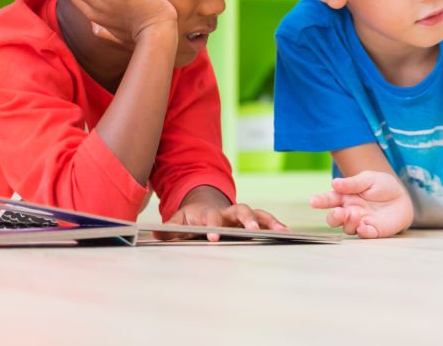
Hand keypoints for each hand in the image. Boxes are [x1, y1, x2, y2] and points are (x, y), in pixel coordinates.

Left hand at [156, 201, 288, 241]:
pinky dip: (276, 225)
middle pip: (240, 210)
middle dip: (247, 220)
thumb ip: (169, 228)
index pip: (212, 219)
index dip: (212, 227)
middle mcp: (228, 212)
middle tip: (253, 231)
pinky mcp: (251, 220)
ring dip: (268, 221)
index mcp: (209, 213)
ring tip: (282, 231)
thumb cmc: (190, 219)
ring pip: (257, 213)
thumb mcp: (177, 222)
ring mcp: (241, 215)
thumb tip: (154, 232)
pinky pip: (266, 220)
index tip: (213, 238)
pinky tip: (287, 233)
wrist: (203, 205)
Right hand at [310, 170, 413, 238]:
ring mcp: (360, 222)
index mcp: (346, 196)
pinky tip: (363, 226)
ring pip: (347, 228)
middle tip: (337, 212)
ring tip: (355, 213)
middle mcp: (350, 211)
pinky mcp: (373, 231)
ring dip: (348, 223)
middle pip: (334, 218)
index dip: (321, 200)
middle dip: (333, 217)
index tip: (313, 201)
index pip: (330, 199)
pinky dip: (363, 231)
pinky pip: (365, 234)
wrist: (403, 198)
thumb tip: (334, 183)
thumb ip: (352, 183)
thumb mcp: (369, 178)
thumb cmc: (383, 186)